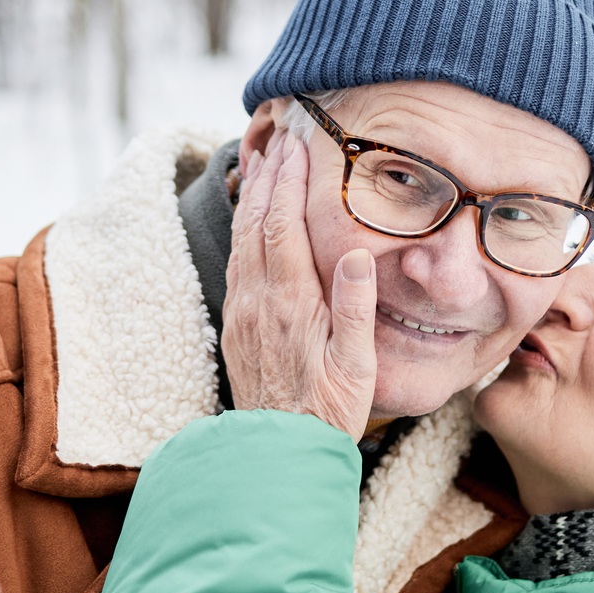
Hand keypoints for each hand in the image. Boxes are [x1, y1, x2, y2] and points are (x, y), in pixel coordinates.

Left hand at [223, 129, 377, 439]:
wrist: (280, 451)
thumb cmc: (328, 411)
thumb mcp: (356, 364)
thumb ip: (355, 307)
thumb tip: (353, 254)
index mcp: (291, 303)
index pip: (284, 226)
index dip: (288, 182)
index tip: (297, 147)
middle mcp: (259, 301)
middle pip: (257, 223)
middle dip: (267, 178)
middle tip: (278, 141)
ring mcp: (243, 313)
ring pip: (242, 241)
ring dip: (250, 198)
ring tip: (260, 165)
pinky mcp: (236, 326)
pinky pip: (236, 264)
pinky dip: (242, 230)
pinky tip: (249, 220)